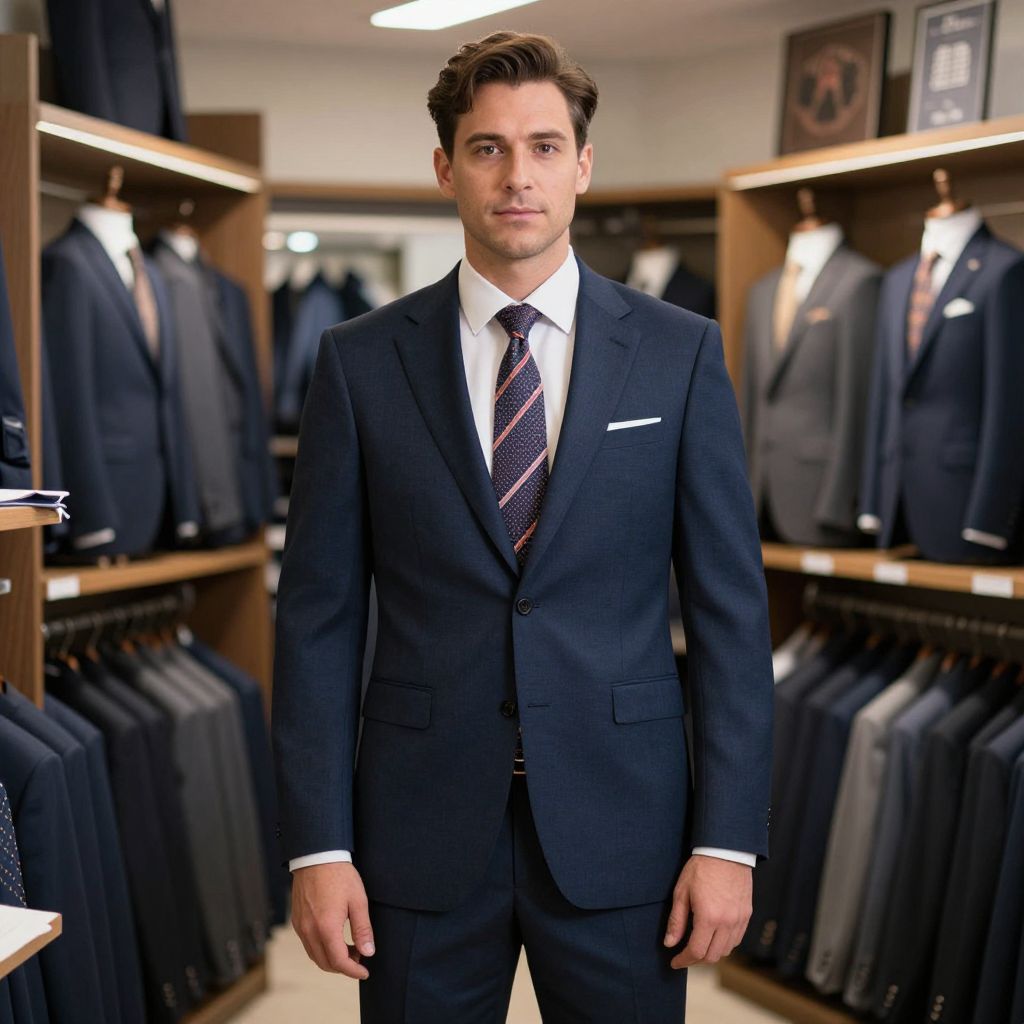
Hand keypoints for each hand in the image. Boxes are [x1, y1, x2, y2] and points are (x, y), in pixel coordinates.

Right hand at [291, 861, 375, 979]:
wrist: (316, 856)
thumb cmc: (339, 875)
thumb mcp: (358, 901)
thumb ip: (363, 929)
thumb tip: (368, 952)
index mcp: (326, 927)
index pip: (339, 962)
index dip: (353, 971)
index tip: (364, 972)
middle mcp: (309, 931)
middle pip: (325, 963)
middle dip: (343, 966)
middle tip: (359, 957)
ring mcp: (300, 926)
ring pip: (315, 955)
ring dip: (332, 958)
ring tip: (349, 947)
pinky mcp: (297, 920)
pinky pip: (308, 944)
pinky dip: (321, 948)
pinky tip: (334, 937)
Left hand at [664, 855, 751, 968]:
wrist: (726, 851)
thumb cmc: (701, 868)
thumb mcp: (682, 892)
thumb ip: (676, 920)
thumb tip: (669, 943)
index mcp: (708, 917)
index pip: (696, 951)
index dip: (684, 961)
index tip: (675, 962)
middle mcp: (727, 923)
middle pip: (712, 956)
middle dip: (696, 960)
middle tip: (684, 955)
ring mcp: (739, 920)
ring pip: (726, 950)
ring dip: (711, 953)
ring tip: (698, 945)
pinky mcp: (746, 915)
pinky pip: (736, 940)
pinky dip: (724, 944)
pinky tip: (714, 936)